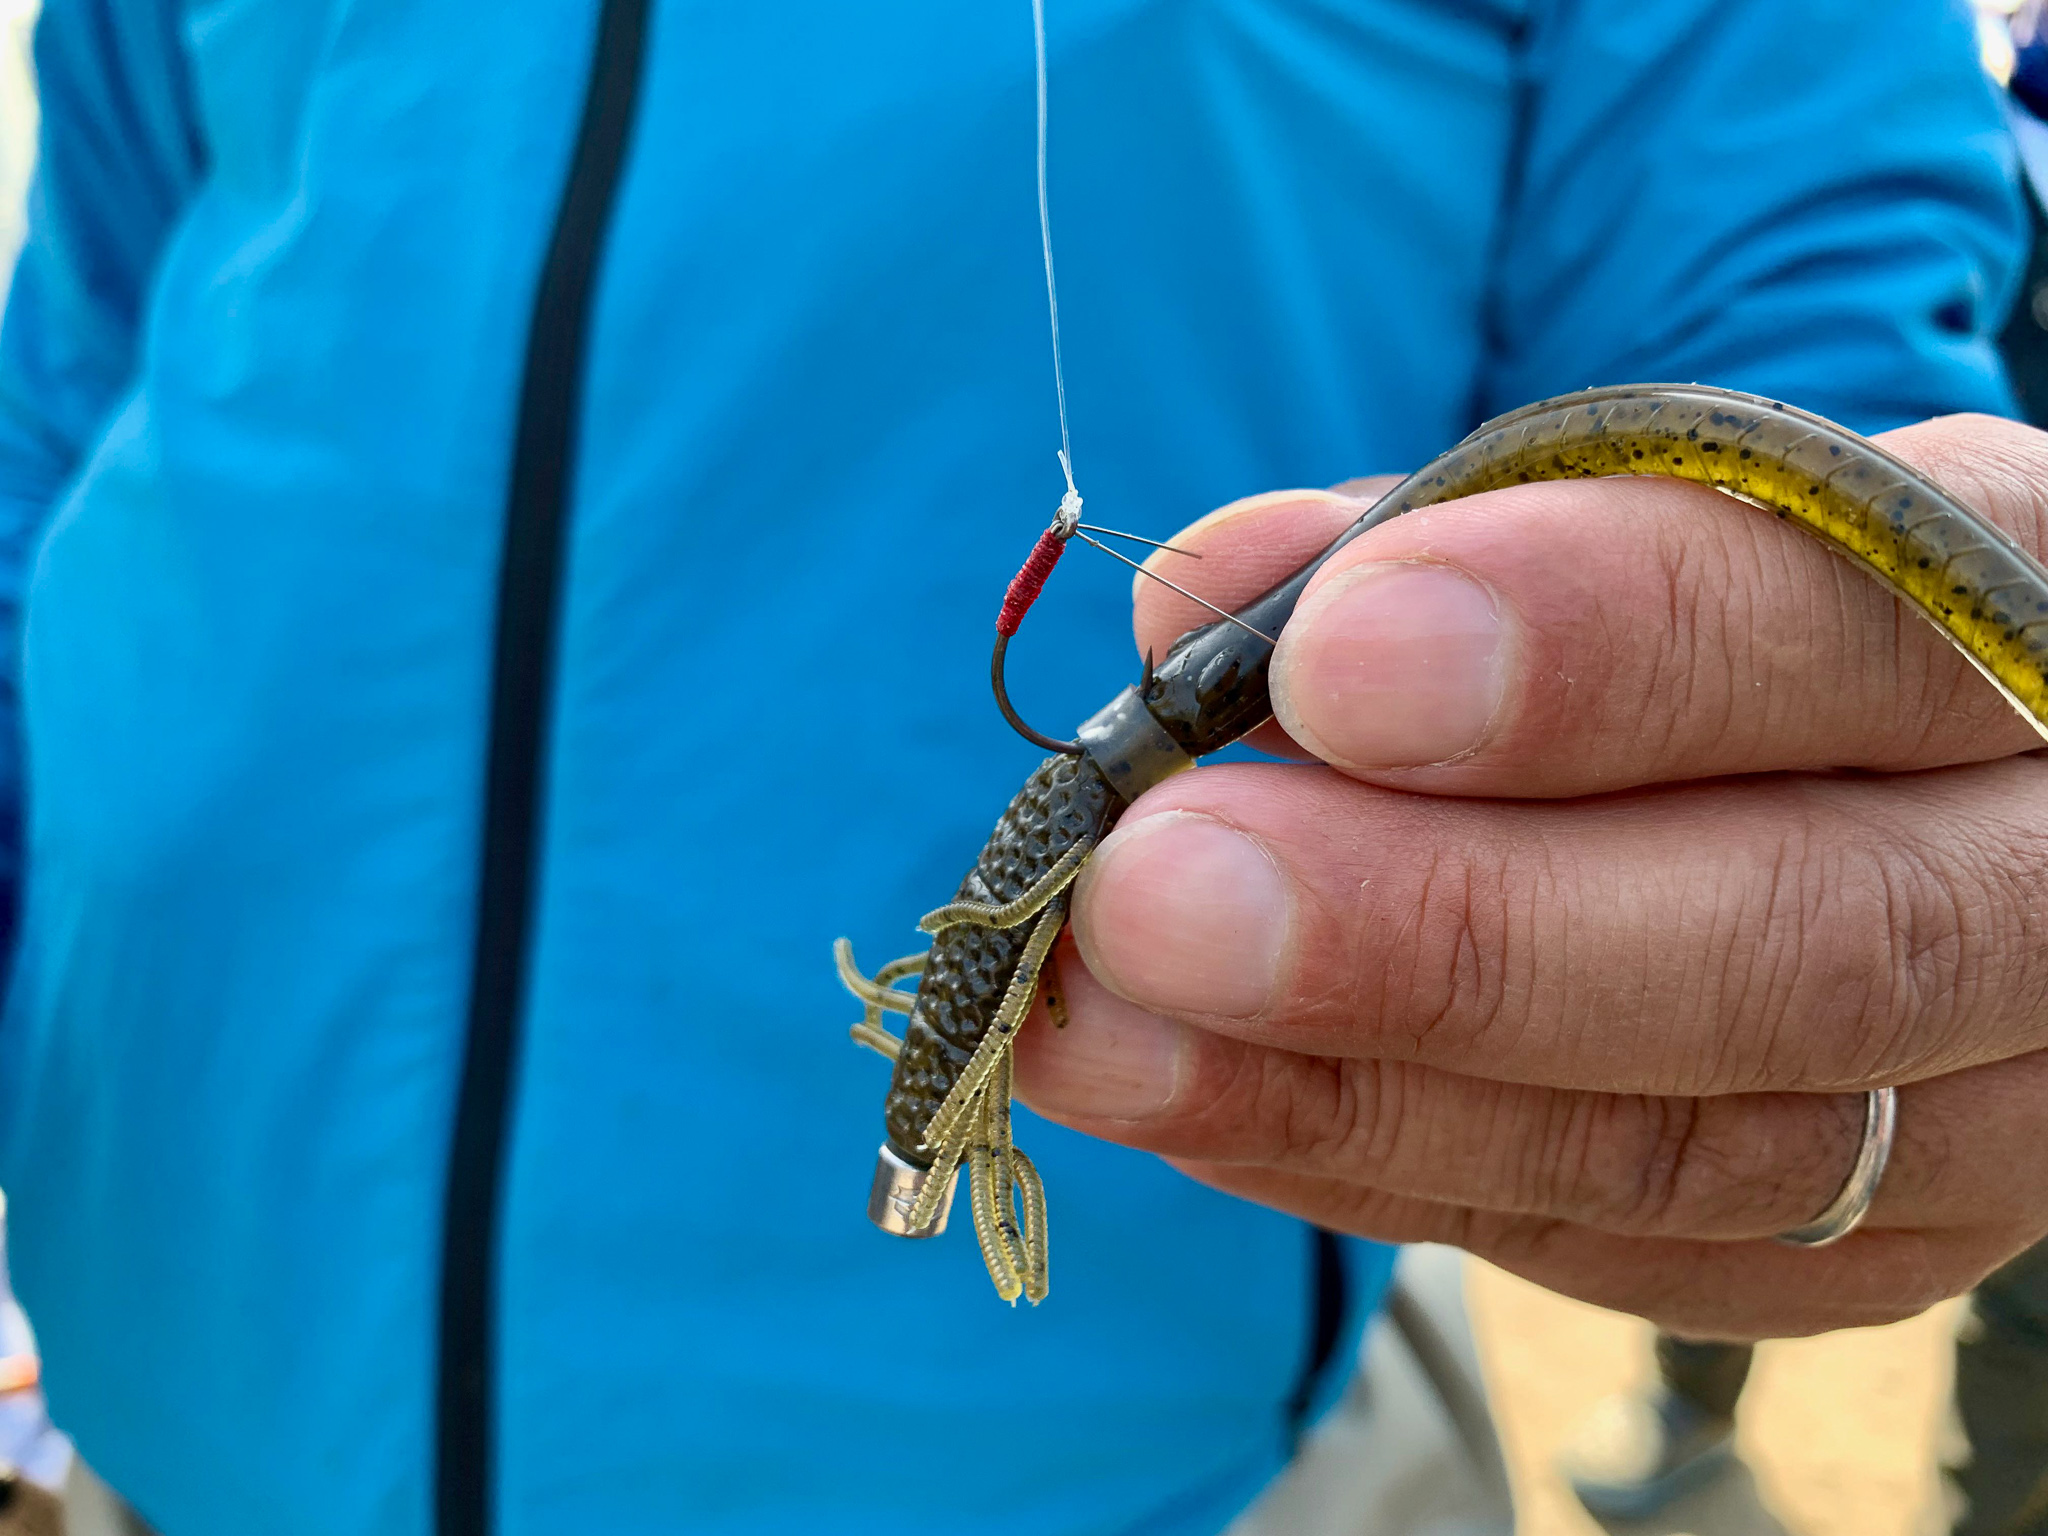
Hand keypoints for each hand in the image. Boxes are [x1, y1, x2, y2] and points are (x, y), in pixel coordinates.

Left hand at [1012, 414, 2047, 1339]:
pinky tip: (1212, 1109)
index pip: (1853, 626)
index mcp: (2025, 615)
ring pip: (1708, 1150)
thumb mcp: (1631, 515)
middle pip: (1813, 945)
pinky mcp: (1886, 1239)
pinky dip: (1396, 1176)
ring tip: (1102, 1034)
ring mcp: (2001, 1100)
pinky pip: (1638, 1249)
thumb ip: (1431, 542)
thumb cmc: (1728, 604)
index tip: (1331, 658)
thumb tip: (1194, 606)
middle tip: (1156, 898)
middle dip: (1448, 932)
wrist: (1899, 779)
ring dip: (1363, 1095)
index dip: (1604, 644)